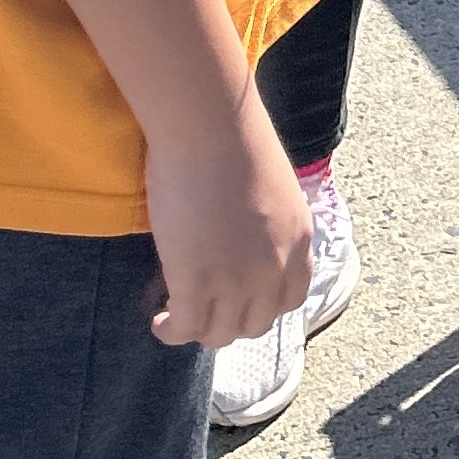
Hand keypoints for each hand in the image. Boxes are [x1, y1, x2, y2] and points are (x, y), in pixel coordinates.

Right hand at [142, 85, 314, 349]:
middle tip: (204, 309)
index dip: (263, 306)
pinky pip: (185, 328)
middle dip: (230, 321)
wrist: (208, 125)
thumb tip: (244, 235)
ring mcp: (237, 279)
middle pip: (255, 323)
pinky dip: (171, 331)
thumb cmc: (232, 137)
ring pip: (219, 334)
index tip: (241, 302)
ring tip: (178, 318)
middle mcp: (275, 267)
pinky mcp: (196, 281)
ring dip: (199, 330)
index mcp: (298, 240)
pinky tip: (160, 322)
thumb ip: (268, 221)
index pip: (291, 299)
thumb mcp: (273, 186)